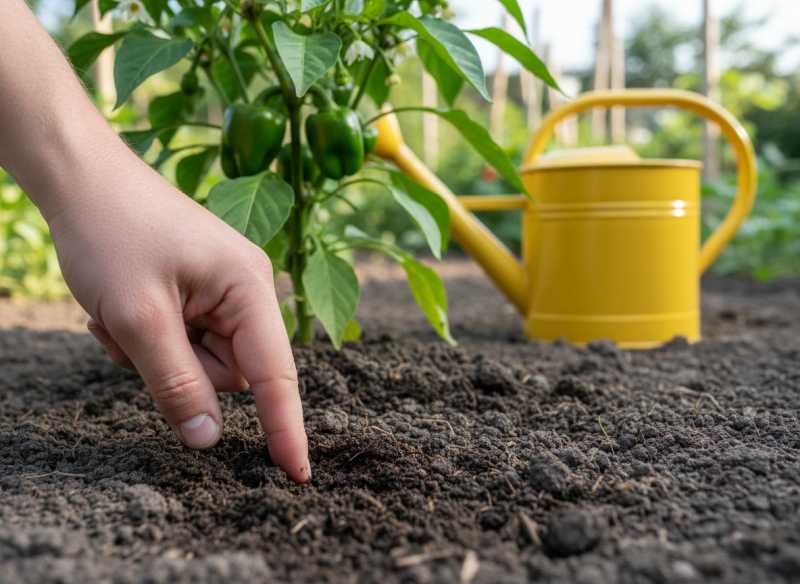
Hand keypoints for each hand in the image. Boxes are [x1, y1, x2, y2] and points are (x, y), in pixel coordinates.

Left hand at [46, 147, 309, 482]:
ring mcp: (223, 291)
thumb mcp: (138, 318)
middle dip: (179, 371)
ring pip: (200, 363)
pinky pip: (183, 343)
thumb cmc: (112, 233)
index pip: (275, 373)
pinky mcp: (199, 292)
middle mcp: (247, 290)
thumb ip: (178, 384)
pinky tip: (120, 308)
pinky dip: (149, 340)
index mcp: (249, 288)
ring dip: (155, 355)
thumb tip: (209, 441)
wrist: (82, 179)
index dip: (285, 427)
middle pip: (229, 372)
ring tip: (119, 316)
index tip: (297, 475)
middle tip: (131, 337)